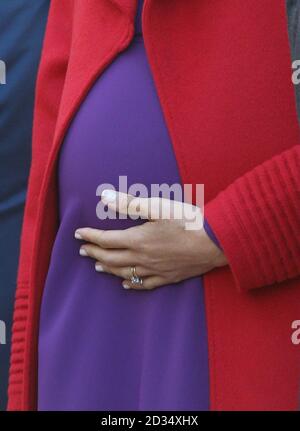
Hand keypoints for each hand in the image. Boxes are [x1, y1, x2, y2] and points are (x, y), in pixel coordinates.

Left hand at [75, 190, 227, 289]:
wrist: (214, 242)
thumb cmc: (187, 221)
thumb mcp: (158, 207)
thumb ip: (130, 204)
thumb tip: (105, 197)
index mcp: (137, 240)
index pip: (106, 239)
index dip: (90, 236)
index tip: (78, 234)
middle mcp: (142, 258)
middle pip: (111, 258)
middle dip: (94, 253)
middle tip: (83, 250)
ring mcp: (155, 270)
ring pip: (124, 273)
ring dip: (108, 269)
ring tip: (97, 266)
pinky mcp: (168, 277)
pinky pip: (145, 284)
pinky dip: (131, 284)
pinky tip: (125, 284)